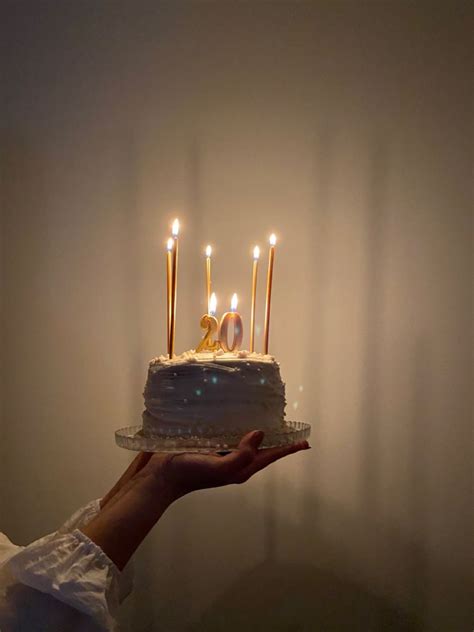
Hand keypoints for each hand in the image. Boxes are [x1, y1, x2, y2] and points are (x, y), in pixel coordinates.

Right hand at [84, 431, 309, 569]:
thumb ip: (242, 455)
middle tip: (289, 422)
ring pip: (245, 440)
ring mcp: (221, 453)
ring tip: (267, 415)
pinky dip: (237, 425)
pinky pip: (228, 433)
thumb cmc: (190, 473)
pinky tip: (236, 414)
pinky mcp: (208, 445)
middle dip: (276, 438)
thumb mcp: (220, 469)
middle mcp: (234, 461)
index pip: (270, 456)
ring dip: (257, 430)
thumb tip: (260, 434)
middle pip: (261, 448)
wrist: (160, 477)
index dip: (288, 448)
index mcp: (241, 468)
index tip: (305, 439)